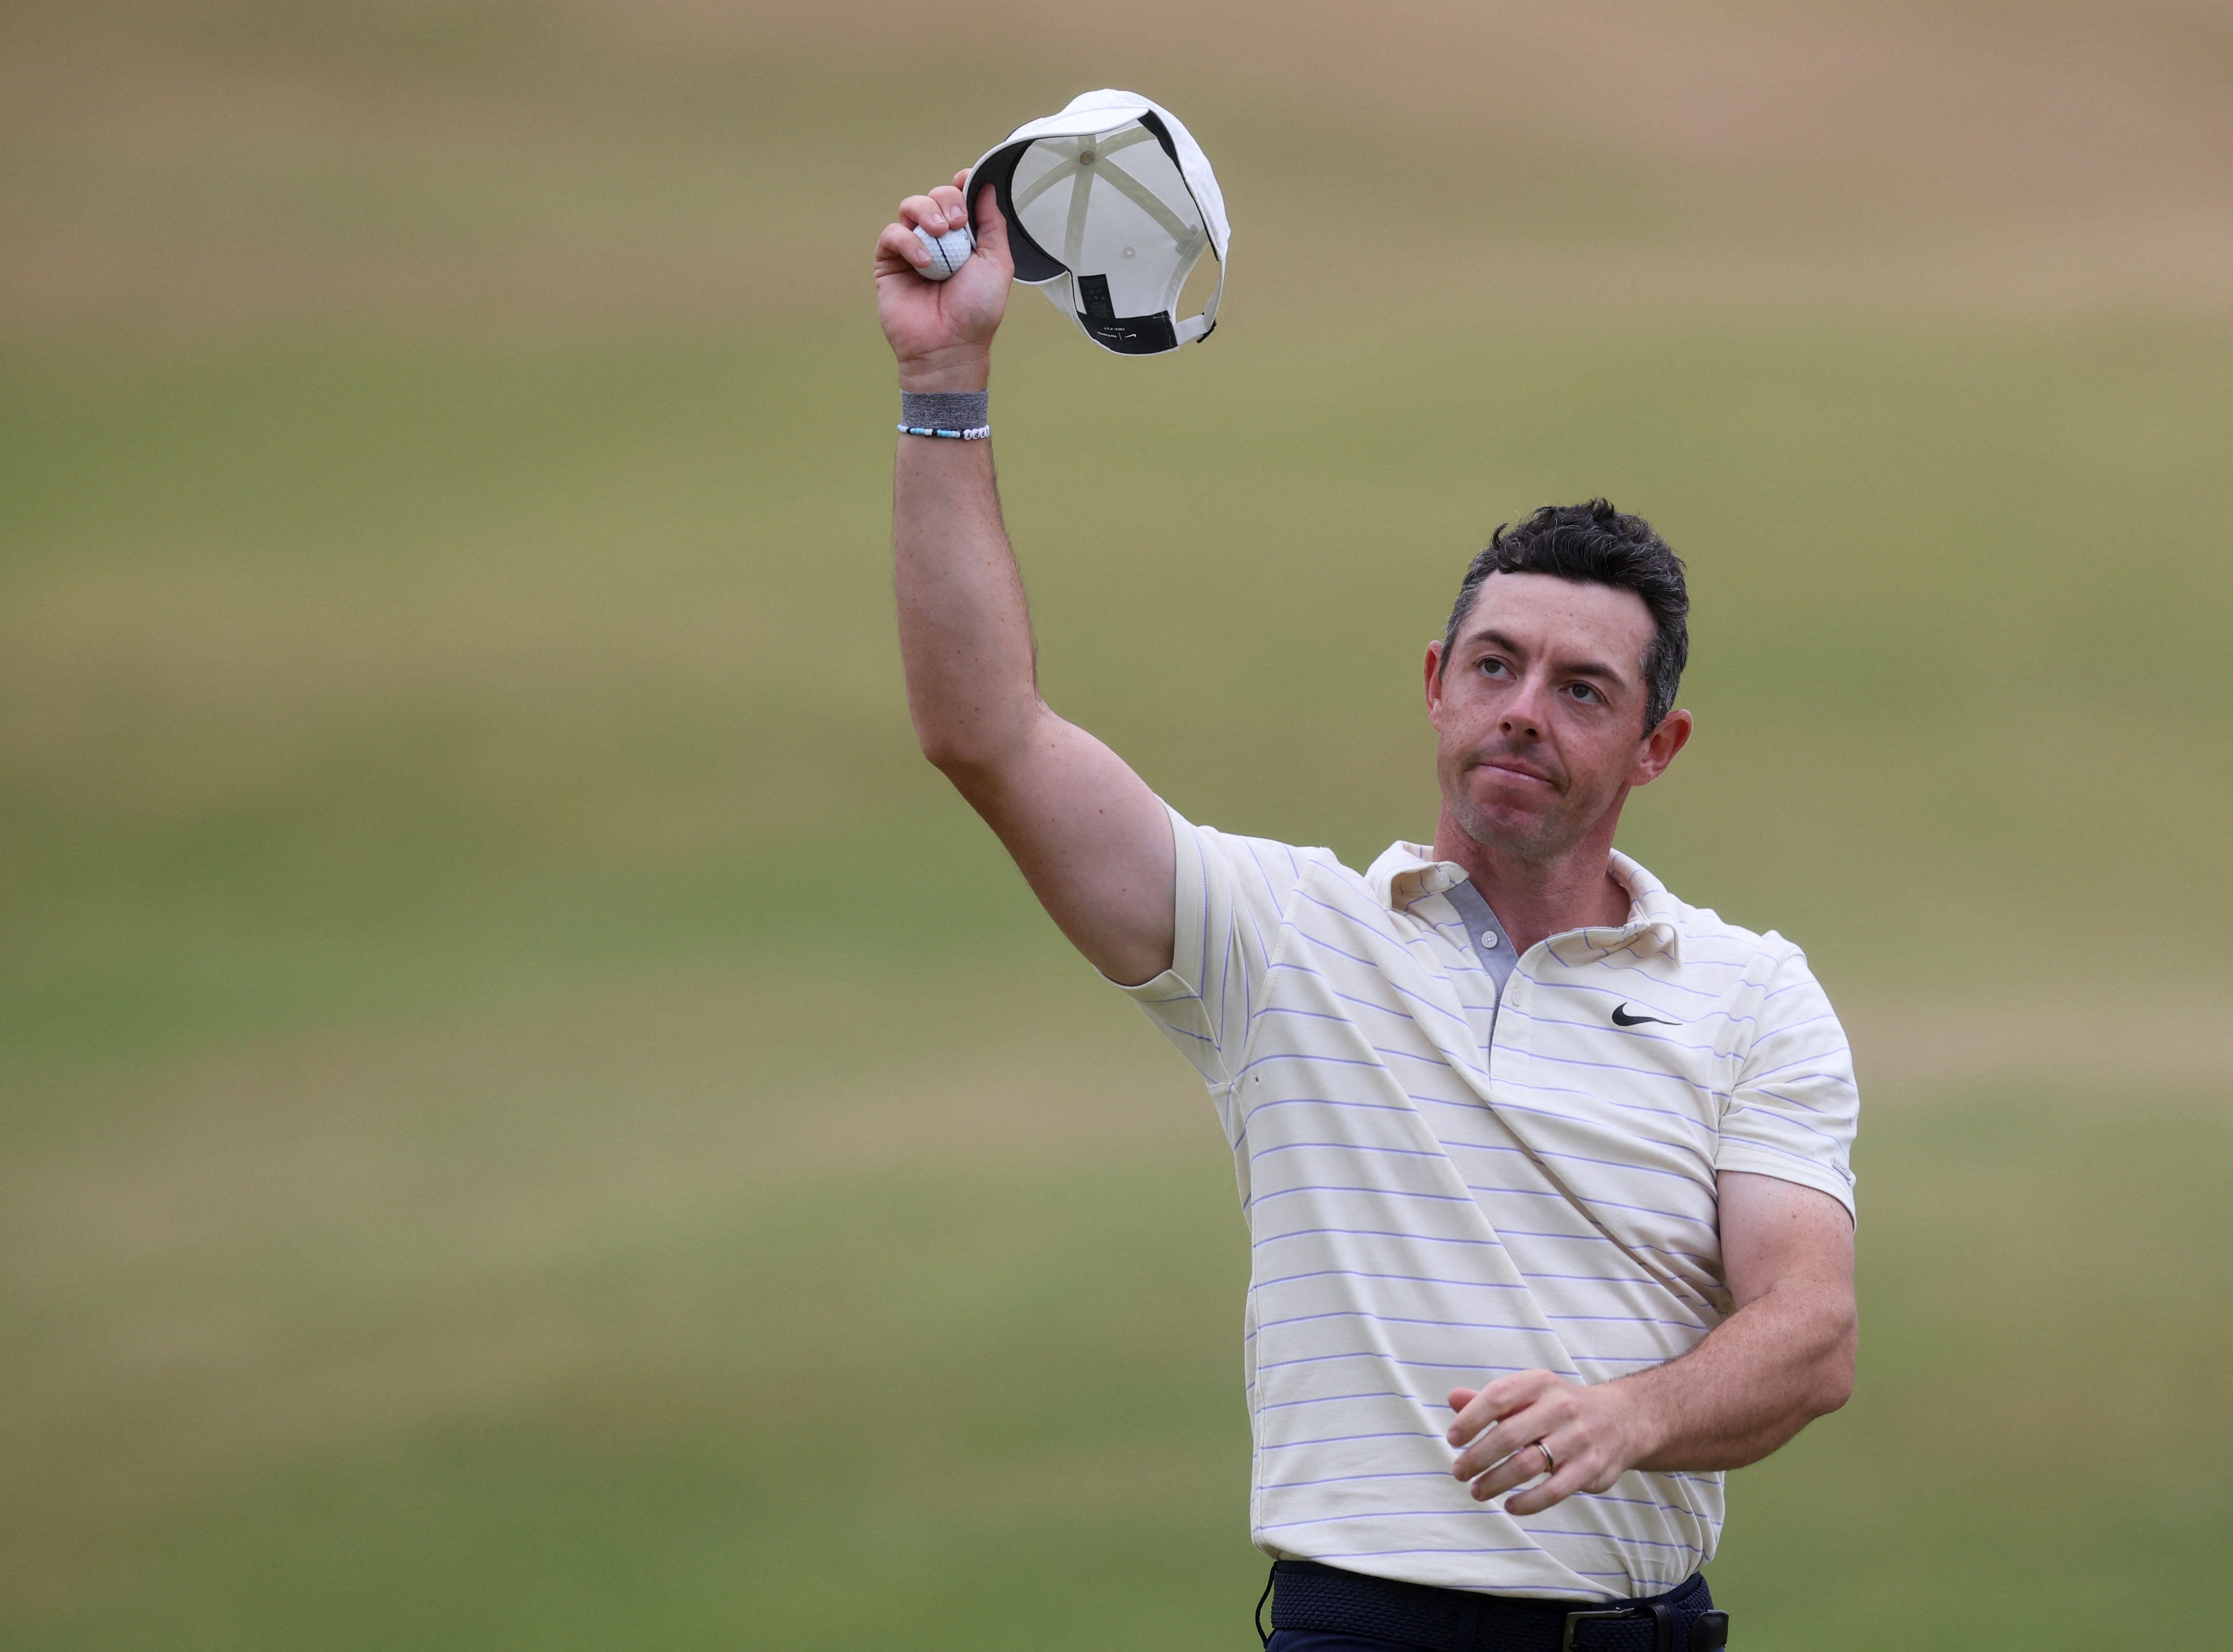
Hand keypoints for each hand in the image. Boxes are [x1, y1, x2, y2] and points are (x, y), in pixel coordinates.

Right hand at [874, 170, 1014, 391]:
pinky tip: (924, 262)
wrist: (950, 345)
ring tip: (939, 233)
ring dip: (926, 212)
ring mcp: (912, 249)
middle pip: (935, 197)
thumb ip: (993, 224)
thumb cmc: (977, 311)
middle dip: (946, 200)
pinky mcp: (889, 262)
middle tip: (956, 221)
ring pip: (910, 207)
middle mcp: (938, 239)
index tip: (967, 180)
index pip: (959, 198)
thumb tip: (985, 187)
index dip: (962, 185)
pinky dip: (908, 242)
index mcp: (965, 237)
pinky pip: (892, 234)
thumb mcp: (997, 263)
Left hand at [1445, 1370, 1658, 1516]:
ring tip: (1477, 1491)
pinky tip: (1510, 1505)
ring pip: (1528, 1465)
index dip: (1470, 1420)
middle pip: (1508, 1435)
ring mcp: (1578, 1438)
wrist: (1622, 1419)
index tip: (1453, 1439)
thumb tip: (1453, 1398)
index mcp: (1539, 1384)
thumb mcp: (1530, 1393)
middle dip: (1477, 1457)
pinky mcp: (1590, 1468)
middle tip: (1459, 1472)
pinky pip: (1554, 1490)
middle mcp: (1559, 1407)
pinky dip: (1528, 1502)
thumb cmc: (1560, 1407)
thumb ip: (1492, 1399)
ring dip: (1496, 1481)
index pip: (1497, 1398)